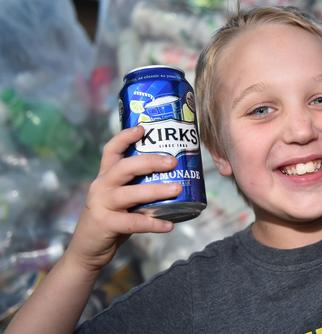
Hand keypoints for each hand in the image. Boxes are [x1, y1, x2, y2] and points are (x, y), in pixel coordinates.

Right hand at [66, 126, 179, 271]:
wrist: (87, 251)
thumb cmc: (111, 220)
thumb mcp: (121, 200)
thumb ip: (139, 188)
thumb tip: (174, 179)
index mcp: (105, 177)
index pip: (111, 151)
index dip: (125, 137)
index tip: (143, 128)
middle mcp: (101, 186)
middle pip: (124, 167)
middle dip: (150, 161)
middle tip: (173, 162)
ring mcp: (101, 205)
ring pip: (130, 193)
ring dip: (156, 190)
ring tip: (178, 189)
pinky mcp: (105, 224)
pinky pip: (133, 222)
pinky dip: (153, 223)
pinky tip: (169, 225)